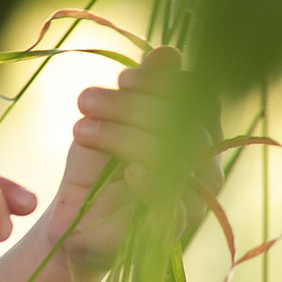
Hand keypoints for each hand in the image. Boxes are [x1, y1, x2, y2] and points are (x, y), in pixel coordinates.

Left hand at [46, 46, 221, 273]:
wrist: (75, 219)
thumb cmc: (98, 166)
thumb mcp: (113, 119)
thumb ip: (141, 88)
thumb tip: (169, 51)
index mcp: (198, 133)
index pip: (198, 95)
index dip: (161, 82)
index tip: (121, 79)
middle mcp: (206, 164)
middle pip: (184, 122)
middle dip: (130, 105)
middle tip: (86, 100)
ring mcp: (194, 198)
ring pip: (176, 155)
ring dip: (124, 135)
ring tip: (80, 130)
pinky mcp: (173, 229)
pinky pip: (174, 201)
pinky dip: (152, 182)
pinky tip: (130, 172)